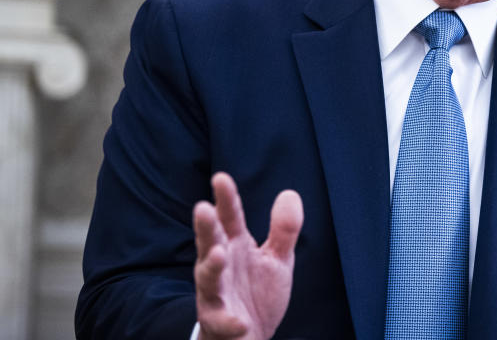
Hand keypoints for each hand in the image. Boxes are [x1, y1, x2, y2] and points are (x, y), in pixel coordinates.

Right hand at [193, 172, 303, 339]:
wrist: (251, 337)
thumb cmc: (258, 293)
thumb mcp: (278, 259)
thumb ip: (283, 229)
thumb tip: (290, 193)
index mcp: (235, 246)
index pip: (230, 218)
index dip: (226, 199)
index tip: (220, 177)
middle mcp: (220, 266)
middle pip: (210, 242)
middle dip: (206, 227)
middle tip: (203, 208)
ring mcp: (216, 294)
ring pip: (208, 278)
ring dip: (211, 266)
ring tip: (218, 254)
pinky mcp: (218, 321)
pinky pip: (222, 320)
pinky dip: (229, 320)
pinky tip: (241, 320)